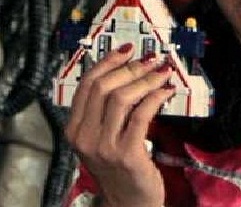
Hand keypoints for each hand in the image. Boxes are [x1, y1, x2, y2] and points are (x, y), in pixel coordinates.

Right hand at [65, 43, 174, 206]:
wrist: (129, 203)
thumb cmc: (118, 165)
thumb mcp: (102, 136)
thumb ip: (106, 109)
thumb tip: (126, 69)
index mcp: (74, 128)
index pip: (87, 84)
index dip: (108, 62)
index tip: (127, 50)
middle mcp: (84, 137)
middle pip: (103, 86)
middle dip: (130, 68)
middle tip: (151, 60)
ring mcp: (104, 147)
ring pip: (122, 97)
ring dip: (146, 79)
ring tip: (162, 72)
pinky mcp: (127, 153)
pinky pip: (142, 114)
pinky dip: (156, 97)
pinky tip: (166, 91)